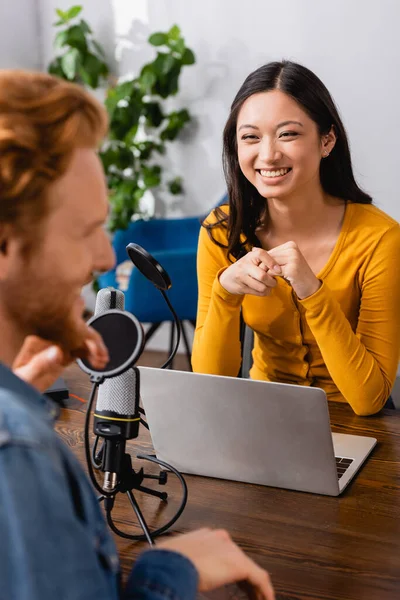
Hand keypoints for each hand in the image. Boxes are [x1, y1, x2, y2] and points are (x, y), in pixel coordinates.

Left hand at [13, 330, 108, 392]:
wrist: (16, 392)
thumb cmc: (17, 383)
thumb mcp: (26, 376)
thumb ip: (40, 364)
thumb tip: (57, 352)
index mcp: (38, 340)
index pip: (64, 330)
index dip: (80, 334)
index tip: (90, 343)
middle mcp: (48, 341)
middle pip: (74, 333)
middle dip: (90, 340)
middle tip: (101, 353)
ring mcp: (55, 349)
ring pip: (79, 341)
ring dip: (92, 347)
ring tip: (102, 358)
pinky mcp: (60, 358)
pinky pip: (77, 351)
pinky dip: (88, 354)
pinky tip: (96, 359)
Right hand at [158, 528, 274, 599]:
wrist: (171, 564)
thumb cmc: (167, 562)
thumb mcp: (177, 559)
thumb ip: (186, 562)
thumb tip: (180, 573)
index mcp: (206, 535)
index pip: (224, 551)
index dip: (228, 568)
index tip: (230, 580)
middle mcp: (221, 539)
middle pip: (238, 558)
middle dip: (243, 577)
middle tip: (246, 592)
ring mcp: (231, 550)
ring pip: (250, 569)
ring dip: (254, 585)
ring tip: (256, 597)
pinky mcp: (239, 564)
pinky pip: (259, 578)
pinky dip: (264, 590)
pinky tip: (265, 599)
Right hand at [219, 248, 280, 296]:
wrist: (227, 278)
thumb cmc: (246, 268)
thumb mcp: (252, 260)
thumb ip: (265, 259)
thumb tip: (282, 265)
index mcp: (250, 256)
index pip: (262, 255)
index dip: (272, 262)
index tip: (279, 270)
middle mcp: (244, 265)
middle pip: (262, 276)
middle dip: (272, 281)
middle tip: (274, 282)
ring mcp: (241, 277)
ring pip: (261, 286)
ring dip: (268, 288)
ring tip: (269, 286)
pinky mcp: (241, 287)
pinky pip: (257, 292)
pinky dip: (263, 293)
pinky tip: (263, 290)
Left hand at [261, 242, 320, 299]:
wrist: (309, 286)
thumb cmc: (295, 274)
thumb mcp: (285, 262)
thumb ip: (273, 256)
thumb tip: (254, 250)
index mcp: (291, 245)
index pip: (271, 251)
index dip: (264, 261)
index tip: (261, 268)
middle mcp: (292, 249)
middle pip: (269, 257)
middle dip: (263, 266)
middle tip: (260, 274)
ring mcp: (293, 258)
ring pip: (270, 264)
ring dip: (265, 272)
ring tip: (265, 278)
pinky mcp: (292, 269)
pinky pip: (273, 272)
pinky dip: (270, 277)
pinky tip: (271, 281)